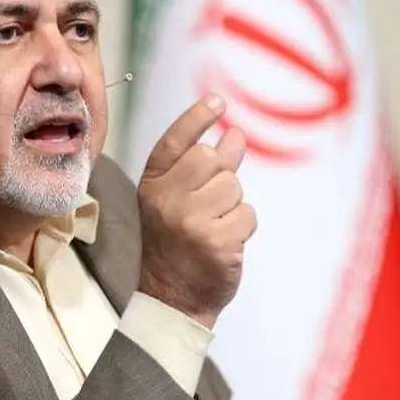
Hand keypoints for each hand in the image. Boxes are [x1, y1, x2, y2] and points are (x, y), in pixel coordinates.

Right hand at [137, 95, 256, 328]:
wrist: (172, 298)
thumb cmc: (176, 244)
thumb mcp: (174, 201)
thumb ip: (200, 168)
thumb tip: (235, 134)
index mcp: (152, 185)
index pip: (176, 141)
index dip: (197, 118)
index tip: (218, 100)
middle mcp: (166, 199)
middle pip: (212, 159)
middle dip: (222, 175)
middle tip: (212, 202)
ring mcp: (190, 220)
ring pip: (233, 187)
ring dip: (233, 206)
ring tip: (214, 228)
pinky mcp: (215, 241)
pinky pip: (247, 215)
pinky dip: (243, 228)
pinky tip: (224, 243)